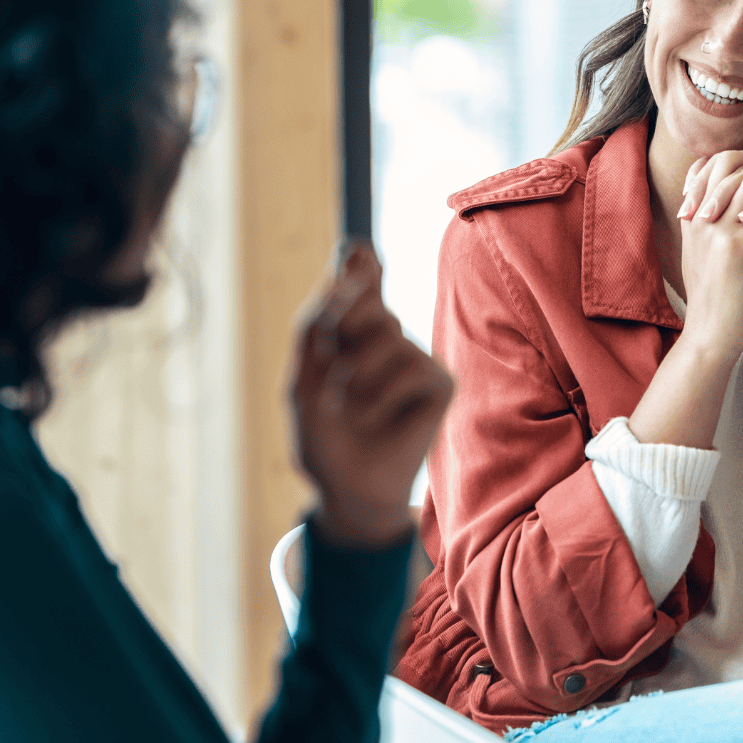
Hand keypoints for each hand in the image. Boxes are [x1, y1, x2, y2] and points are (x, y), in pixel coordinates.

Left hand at [291, 241, 452, 549]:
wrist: (346, 490)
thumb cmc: (323, 436)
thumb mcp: (302, 378)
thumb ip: (315, 322)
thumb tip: (346, 267)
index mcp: (349, 330)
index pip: (358, 276)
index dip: (358, 260)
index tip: (354, 252)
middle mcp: (386, 335)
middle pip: (365, 297)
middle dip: (341, 327)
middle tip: (333, 369)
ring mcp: (415, 356)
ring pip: (386, 331)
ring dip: (354, 374)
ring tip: (350, 408)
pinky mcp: (440, 381)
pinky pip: (410, 366)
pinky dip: (381, 396)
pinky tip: (376, 419)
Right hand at [675, 151, 742, 353]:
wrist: (710, 335)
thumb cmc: (716, 301)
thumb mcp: (705, 258)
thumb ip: (712, 230)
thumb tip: (736, 211)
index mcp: (691, 219)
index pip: (709, 166)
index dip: (742, 158)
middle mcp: (698, 218)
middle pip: (730, 165)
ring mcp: (713, 230)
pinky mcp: (734, 246)